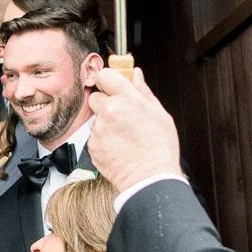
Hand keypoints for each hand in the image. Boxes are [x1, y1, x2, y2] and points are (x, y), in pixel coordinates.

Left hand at [87, 66, 180, 192]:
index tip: (112, 86)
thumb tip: (136, 73)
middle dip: (105, 103)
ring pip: (96, 118)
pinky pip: (94, 136)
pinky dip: (103, 140)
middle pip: (96, 96)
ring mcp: (99, 128)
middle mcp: (110, 111)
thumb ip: (143, 91)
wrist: (149, 177)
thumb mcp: (159, 113)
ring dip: (105, 123)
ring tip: (124, 137)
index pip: (105, 75)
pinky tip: (118, 147)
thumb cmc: (160, 147)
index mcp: (128, 99)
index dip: (108, 81)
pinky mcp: (92, 145)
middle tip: (120, 116)